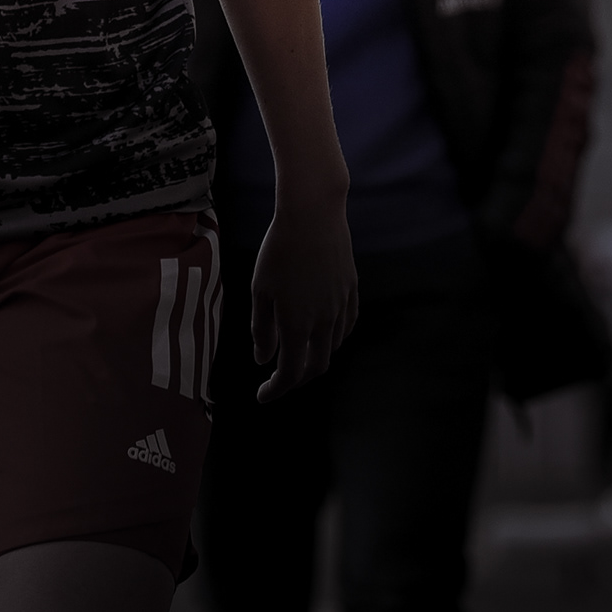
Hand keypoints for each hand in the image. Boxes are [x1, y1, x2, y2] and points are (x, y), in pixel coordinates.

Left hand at [250, 194, 358, 399]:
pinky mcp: (351, 291)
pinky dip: (332, 339)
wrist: (313, 215)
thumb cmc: (278, 250)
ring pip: (332, 348)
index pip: (290, 373)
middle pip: (316, 367)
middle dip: (297, 380)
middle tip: (279, 380)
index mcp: (297, 325)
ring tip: (297, 353)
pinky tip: (321, 332)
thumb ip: (262, 329)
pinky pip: (346, 326)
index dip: (276, 390)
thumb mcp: (260, 290)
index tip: (263, 396)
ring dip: (314, 358)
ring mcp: (342, 307)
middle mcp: (324, 322)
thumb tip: (263, 359)